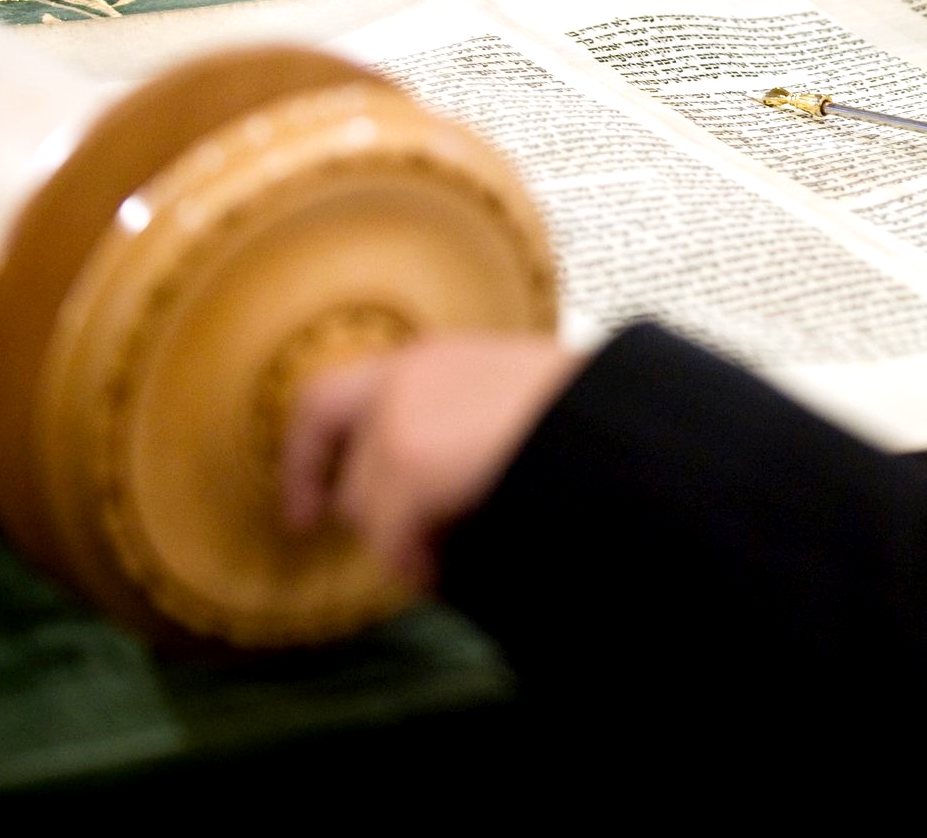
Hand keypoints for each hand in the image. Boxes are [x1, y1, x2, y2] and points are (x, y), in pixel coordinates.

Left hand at [282, 334, 586, 589]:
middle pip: (337, 448)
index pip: (332, 398)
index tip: (307, 507)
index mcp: (437, 359)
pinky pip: (391, 540)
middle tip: (334, 532)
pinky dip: (420, 565)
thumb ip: (469, 428)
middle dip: (341, 498)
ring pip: (365, 506)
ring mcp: (402, 419)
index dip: (307, 454)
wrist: (618, 419)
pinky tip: (458, 566)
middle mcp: (407, 378)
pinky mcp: (410, 463)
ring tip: (456, 552)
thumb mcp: (521, 405)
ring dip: (402, 539)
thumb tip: (444, 490)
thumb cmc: (594, 422)